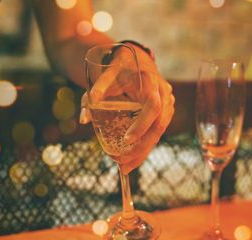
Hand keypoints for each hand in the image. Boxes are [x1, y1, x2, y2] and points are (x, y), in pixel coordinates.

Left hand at [80, 44, 174, 173]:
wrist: (137, 60)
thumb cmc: (120, 67)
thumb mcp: (105, 75)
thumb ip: (93, 93)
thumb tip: (83, 119)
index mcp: (149, 81)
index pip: (152, 106)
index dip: (142, 124)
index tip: (127, 140)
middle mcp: (163, 92)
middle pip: (159, 125)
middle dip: (142, 147)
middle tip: (122, 164)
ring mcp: (168, 102)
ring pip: (160, 132)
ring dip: (144, 151)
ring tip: (125, 167)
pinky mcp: (166, 111)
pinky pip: (158, 132)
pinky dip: (146, 146)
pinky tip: (133, 158)